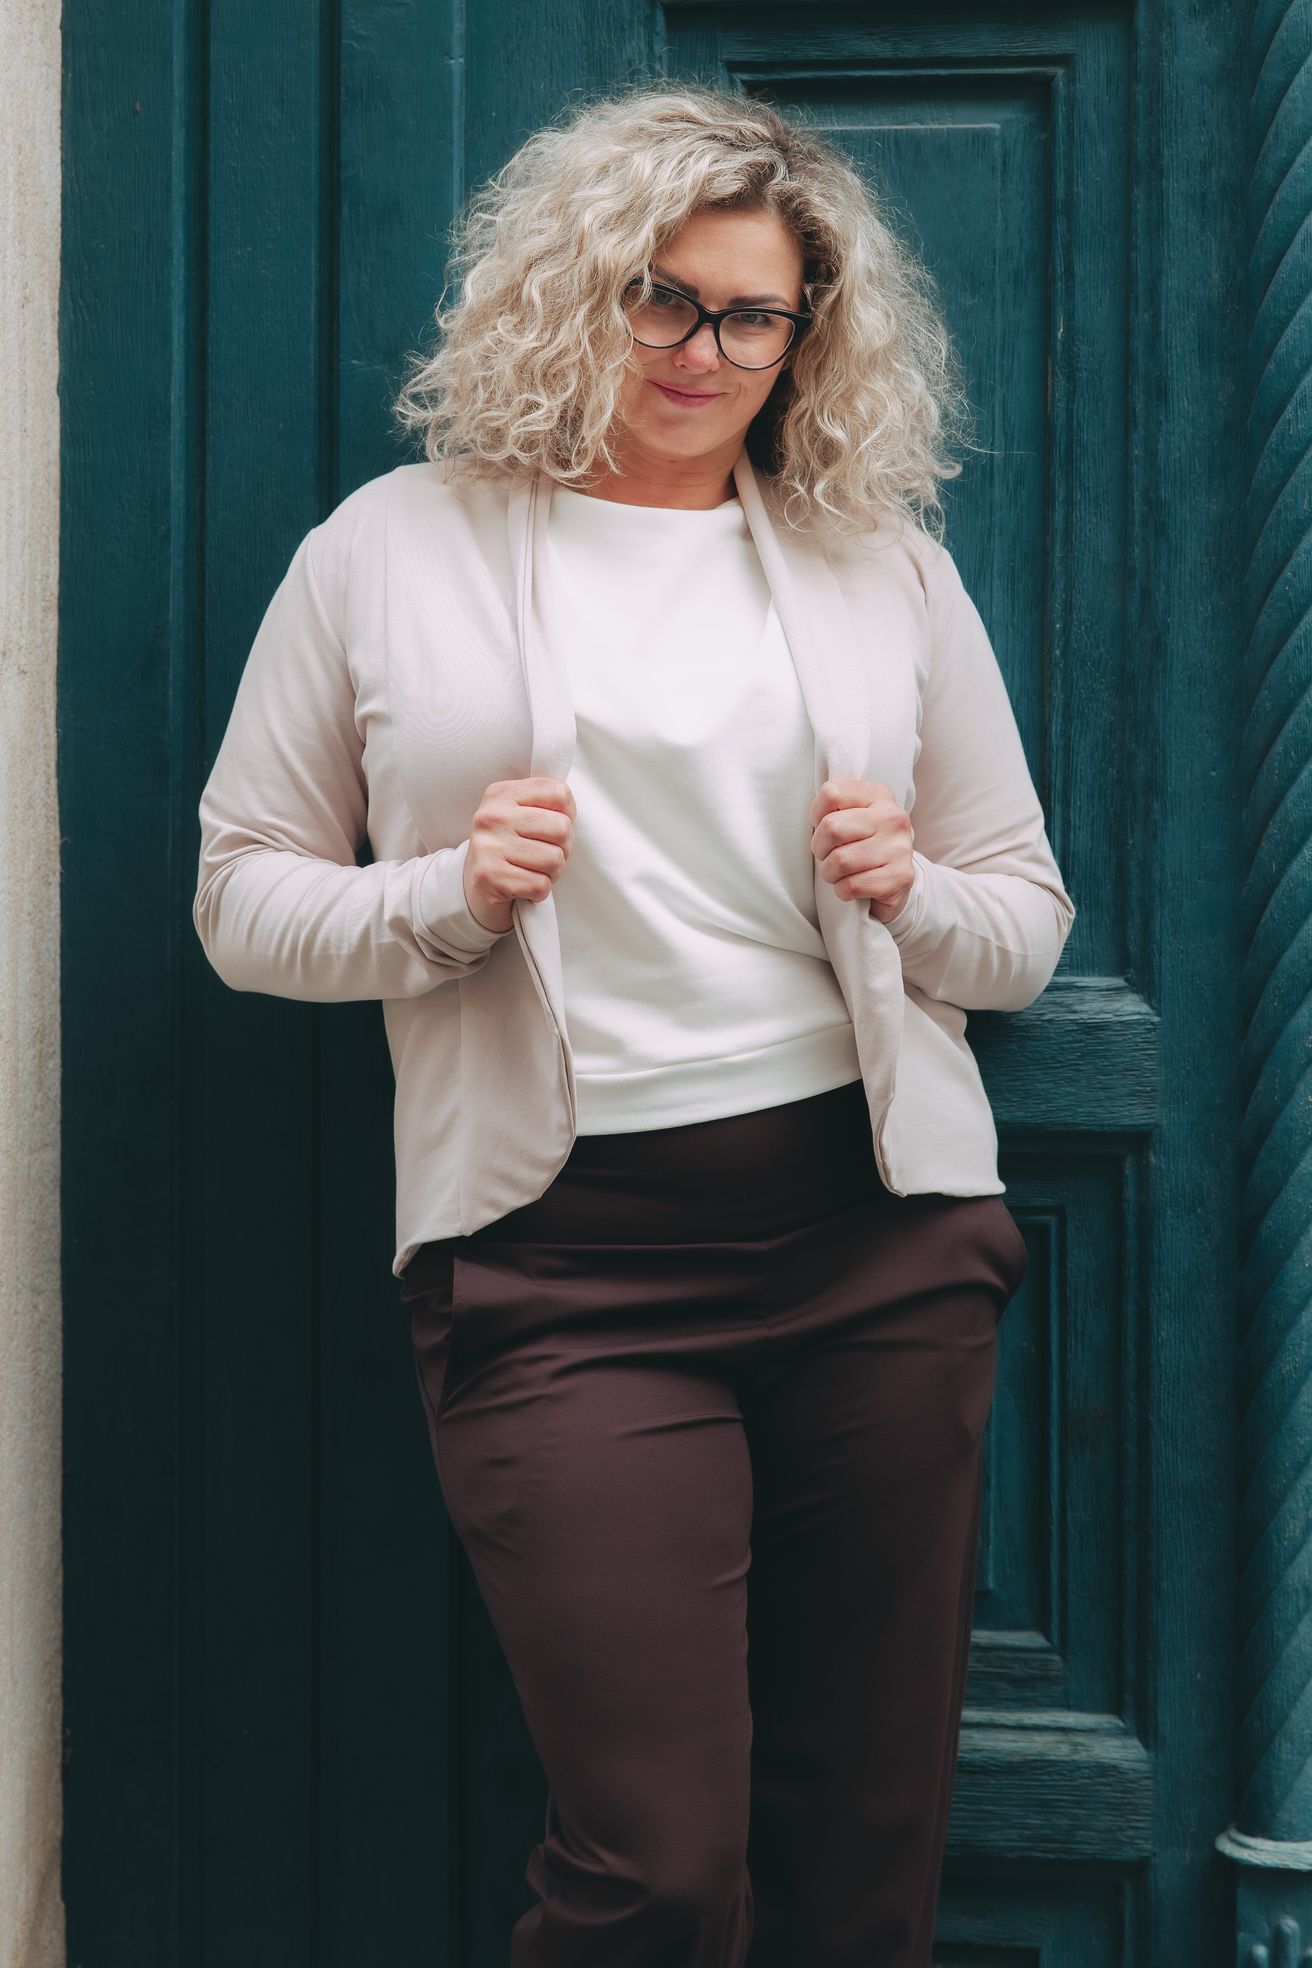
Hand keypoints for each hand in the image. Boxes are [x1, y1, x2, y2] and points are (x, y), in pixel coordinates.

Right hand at [462, 776, 575, 934]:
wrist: (474, 887)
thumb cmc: (507, 849)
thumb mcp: (520, 816)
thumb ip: (545, 805)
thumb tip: (570, 813)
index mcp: (501, 794)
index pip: (559, 793)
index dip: (568, 816)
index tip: (553, 829)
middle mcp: (491, 817)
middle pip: (562, 827)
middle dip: (563, 848)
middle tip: (545, 855)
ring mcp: (488, 846)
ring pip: (554, 859)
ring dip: (552, 873)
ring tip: (534, 871)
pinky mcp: (489, 876)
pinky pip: (540, 885)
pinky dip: (539, 891)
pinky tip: (524, 886)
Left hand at [809, 778, 914, 922]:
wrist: (894, 879)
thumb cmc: (863, 844)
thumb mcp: (852, 815)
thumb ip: (833, 807)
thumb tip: (816, 818)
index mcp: (879, 795)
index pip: (831, 793)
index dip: (817, 815)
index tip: (825, 828)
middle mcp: (893, 818)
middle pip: (832, 828)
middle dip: (820, 848)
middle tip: (828, 855)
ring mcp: (900, 848)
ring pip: (840, 861)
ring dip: (830, 873)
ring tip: (839, 872)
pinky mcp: (901, 877)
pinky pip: (852, 886)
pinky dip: (843, 890)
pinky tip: (852, 885)